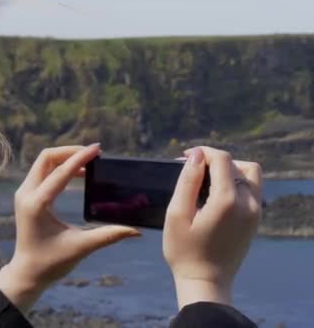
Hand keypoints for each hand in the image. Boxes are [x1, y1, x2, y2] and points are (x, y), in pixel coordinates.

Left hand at [0, 144, 140, 312]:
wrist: (28, 272)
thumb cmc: (51, 262)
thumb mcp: (81, 247)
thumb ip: (108, 236)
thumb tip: (136, 231)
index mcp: (37, 204)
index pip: (60, 173)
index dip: (80, 158)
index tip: (98, 149)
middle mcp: (26, 194)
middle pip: (47, 158)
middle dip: (70, 152)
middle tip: (94, 155)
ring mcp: (24, 193)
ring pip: (44, 162)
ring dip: (65, 158)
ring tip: (89, 164)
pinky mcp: (26, 196)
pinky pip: (42, 172)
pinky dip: (59, 167)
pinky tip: (78, 174)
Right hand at [163, 147, 261, 308]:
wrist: (205, 281)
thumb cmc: (184, 250)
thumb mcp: (177, 214)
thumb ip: (187, 182)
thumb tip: (197, 156)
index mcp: (226, 201)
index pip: (222, 160)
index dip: (203, 152)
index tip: (185, 157)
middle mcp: (247, 203)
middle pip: (237, 164)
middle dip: (214, 160)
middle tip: (192, 169)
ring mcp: (255, 212)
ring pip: (251, 174)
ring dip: (230, 169)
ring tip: (207, 178)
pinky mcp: (255, 220)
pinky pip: (252, 189)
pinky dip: (236, 182)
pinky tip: (216, 193)